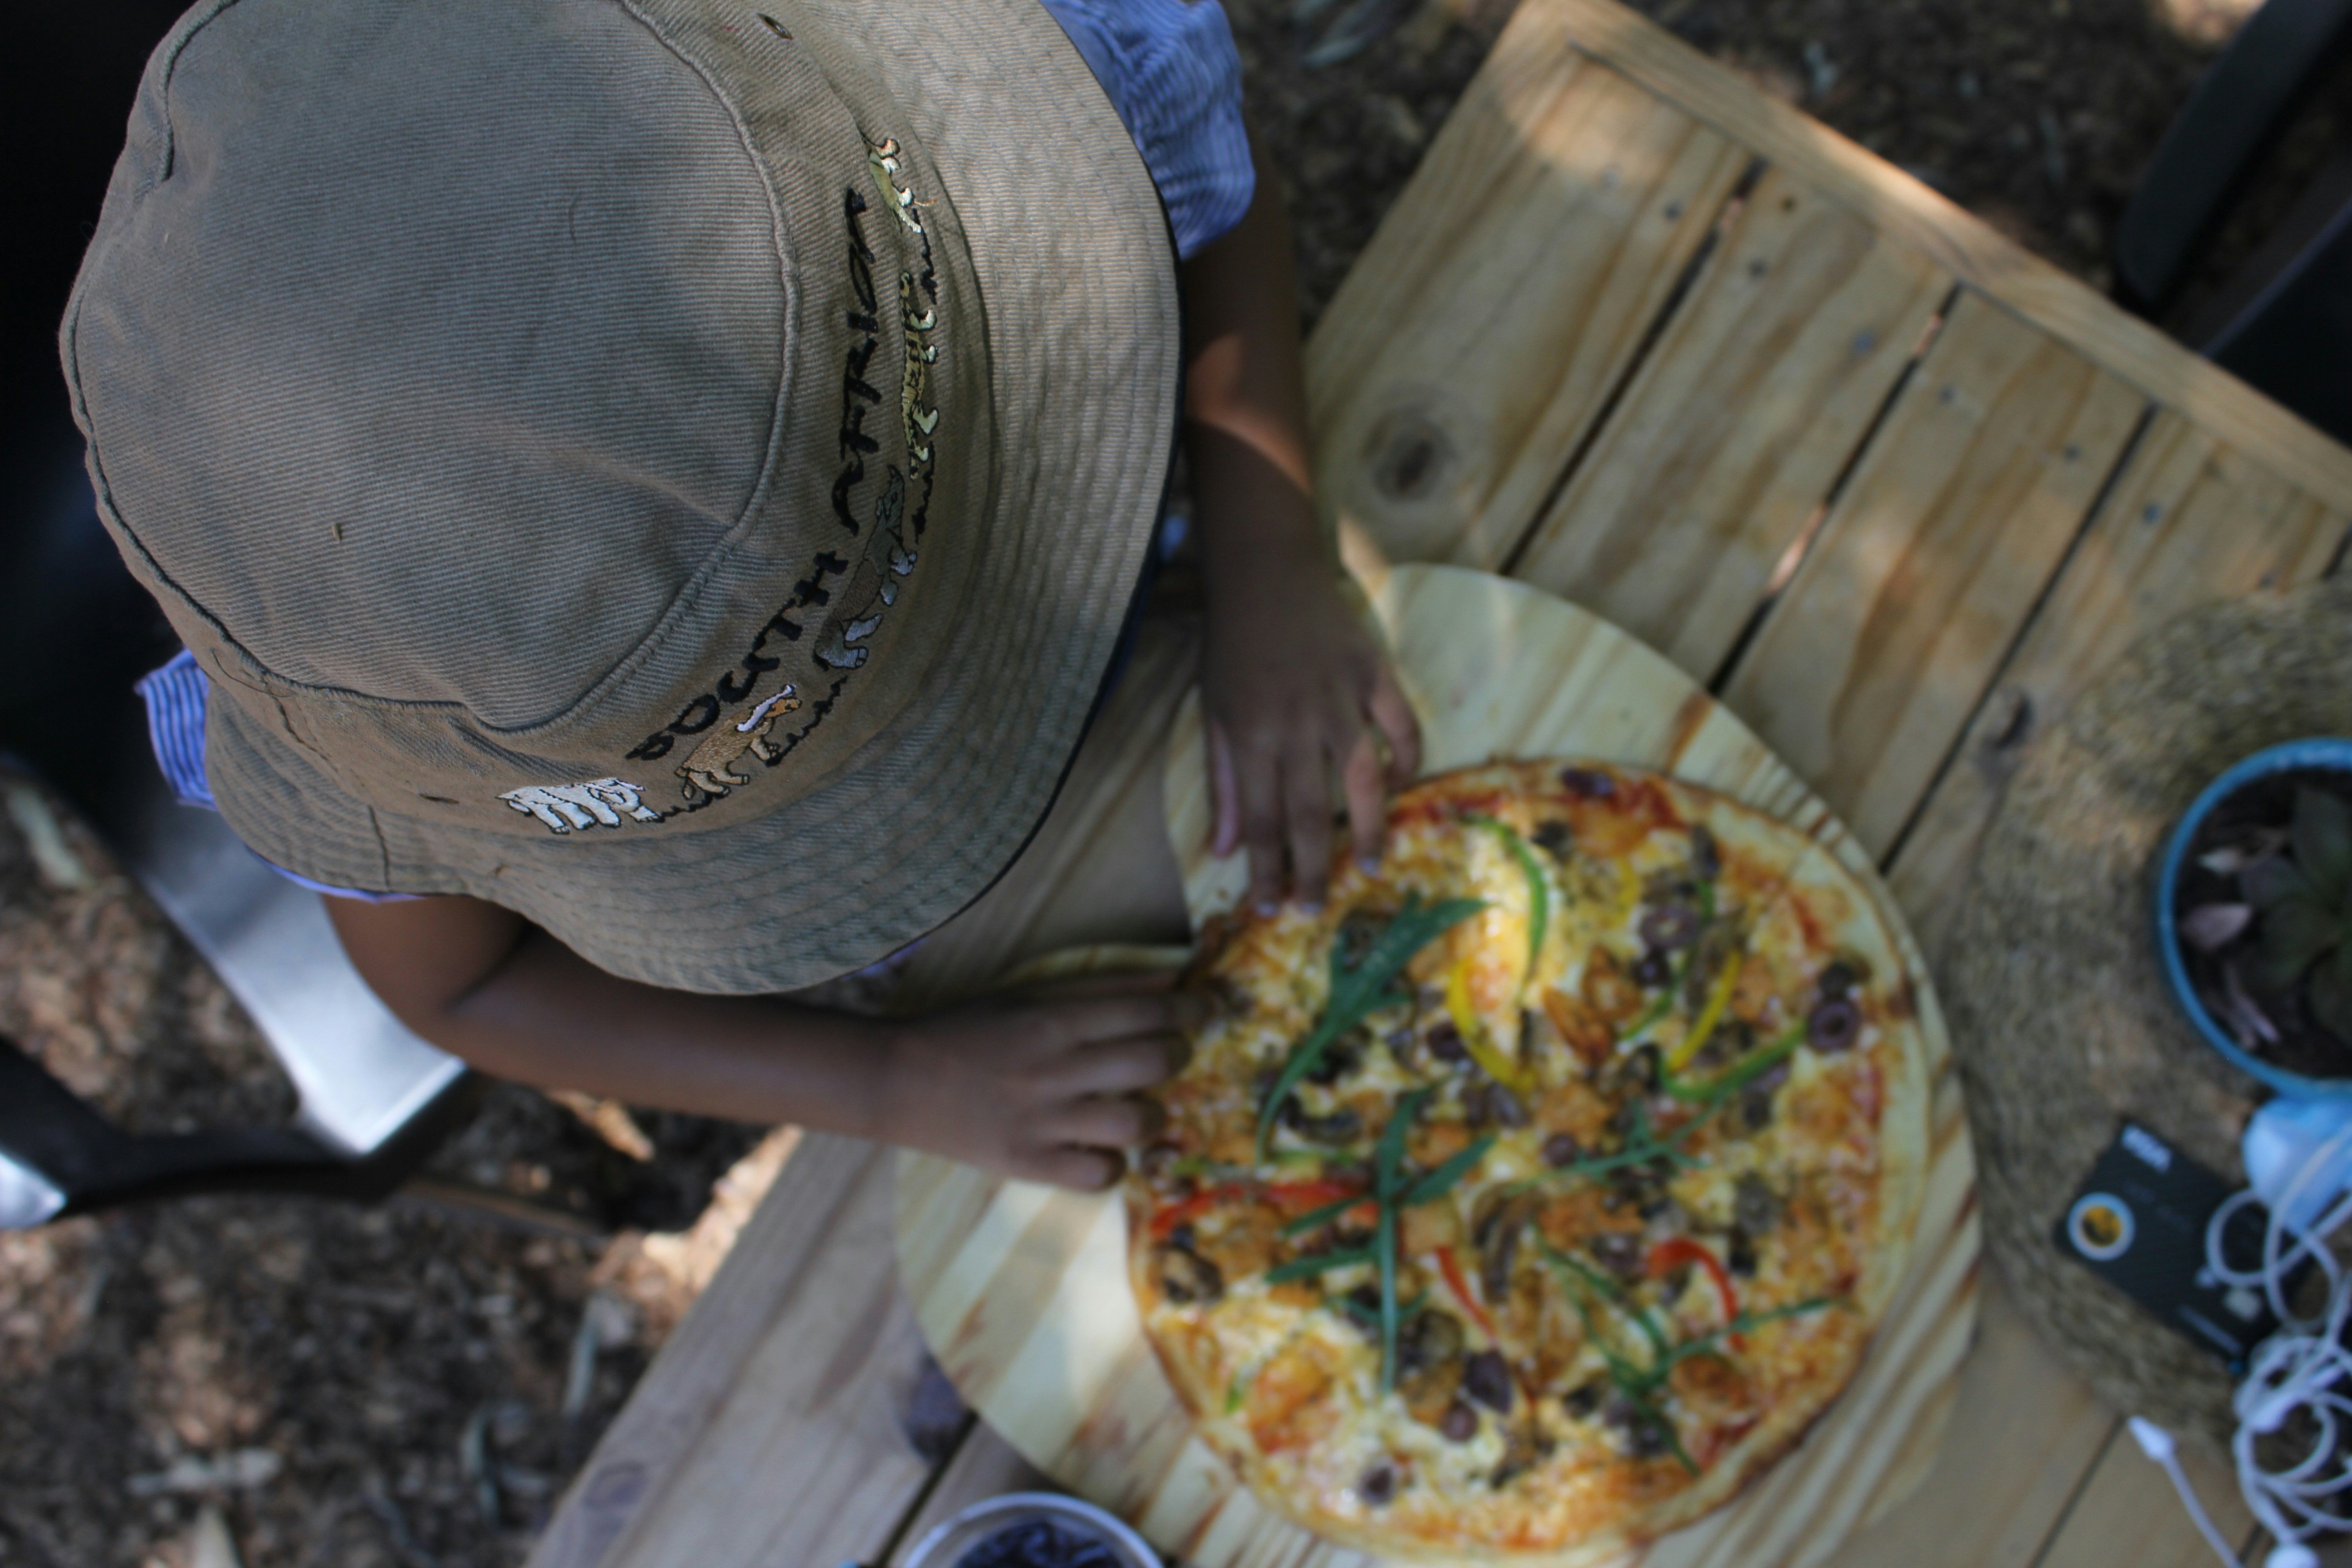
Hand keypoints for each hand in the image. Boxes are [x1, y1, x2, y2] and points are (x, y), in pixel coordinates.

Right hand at [875, 975, 1202, 1188]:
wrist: (898, 1080)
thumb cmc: (969, 1029)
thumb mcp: (1029, 993)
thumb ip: (1101, 987)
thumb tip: (1171, 975)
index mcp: (1055, 1018)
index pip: (1149, 1008)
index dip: (1192, 1007)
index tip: (1205, 1008)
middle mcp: (1055, 1067)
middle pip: (1155, 1060)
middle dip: (1180, 1053)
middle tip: (1173, 1052)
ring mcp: (1044, 1120)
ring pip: (1137, 1122)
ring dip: (1153, 1115)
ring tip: (1140, 1108)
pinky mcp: (1029, 1164)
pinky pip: (1100, 1174)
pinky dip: (1112, 1164)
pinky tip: (1101, 1148)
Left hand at [1202, 531, 1420, 912]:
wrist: (1265, 573)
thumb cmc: (1232, 647)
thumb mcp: (1213, 712)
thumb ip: (1222, 783)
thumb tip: (1224, 850)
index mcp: (1251, 735)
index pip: (1261, 820)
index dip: (1267, 870)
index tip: (1273, 908)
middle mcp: (1298, 723)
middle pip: (1309, 812)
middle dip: (1312, 868)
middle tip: (1318, 908)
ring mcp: (1342, 697)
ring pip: (1362, 780)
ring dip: (1365, 829)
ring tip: (1368, 865)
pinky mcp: (1375, 672)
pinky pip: (1403, 727)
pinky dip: (1407, 760)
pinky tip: (1401, 787)